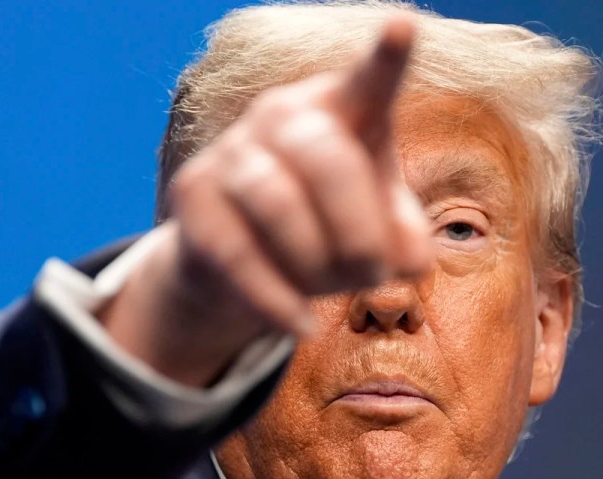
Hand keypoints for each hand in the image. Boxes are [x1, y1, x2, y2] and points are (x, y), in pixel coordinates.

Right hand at [100, 17, 430, 386]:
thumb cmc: (327, 231)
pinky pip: (236, 252)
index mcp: (343, 112)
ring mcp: (233, 151)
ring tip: (333, 293)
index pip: (370, 82)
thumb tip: (409, 259)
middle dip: (358, 233)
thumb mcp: (378, 235)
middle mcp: (284, 116)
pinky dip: (276, 300)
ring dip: (316, 264)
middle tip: (374, 275)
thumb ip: (405, 241)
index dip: (388, 59)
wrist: (243, 261)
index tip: (405, 27)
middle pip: (327, 160)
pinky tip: (300, 326)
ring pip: (276, 204)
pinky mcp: (192, 196)